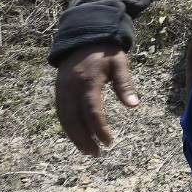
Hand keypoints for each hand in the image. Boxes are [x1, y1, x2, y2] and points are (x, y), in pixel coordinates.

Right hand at [54, 42, 138, 156]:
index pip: (92, 111)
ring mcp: (62, 90)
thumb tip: (134, 106)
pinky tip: (77, 137)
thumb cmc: (106, 52)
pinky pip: (61, 113)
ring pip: (65, 119)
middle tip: (96, 154)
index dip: (99, 128)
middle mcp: (71, 88)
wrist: (84, 37)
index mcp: (88, 82)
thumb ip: (125, 84)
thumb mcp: (120, 63)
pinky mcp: (58, 91)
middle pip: (74, 119)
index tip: (109, 142)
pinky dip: (68, 127)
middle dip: (84, 139)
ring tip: (87, 151)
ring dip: (74, 137)